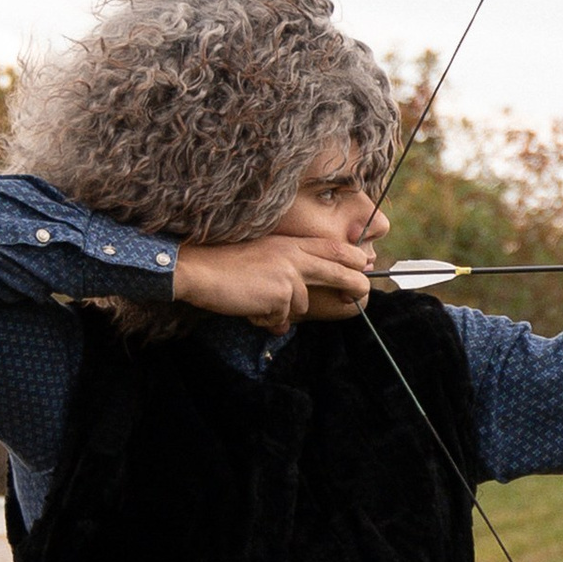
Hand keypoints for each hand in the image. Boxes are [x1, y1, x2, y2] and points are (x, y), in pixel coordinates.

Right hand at [173, 231, 377, 333]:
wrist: (198, 269)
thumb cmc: (223, 265)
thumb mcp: (260, 257)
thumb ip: (283, 271)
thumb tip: (296, 303)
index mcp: (288, 243)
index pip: (329, 247)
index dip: (350, 256)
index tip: (362, 263)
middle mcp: (293, 256)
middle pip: (336, 269)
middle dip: (355, 282)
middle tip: (364, 290)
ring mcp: (288, 274)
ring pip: (301, 304)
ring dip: (280, 310)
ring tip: (253, 299)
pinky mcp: (280, 294)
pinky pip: (281, 317)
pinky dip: (265, 318)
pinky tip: (248, 306)